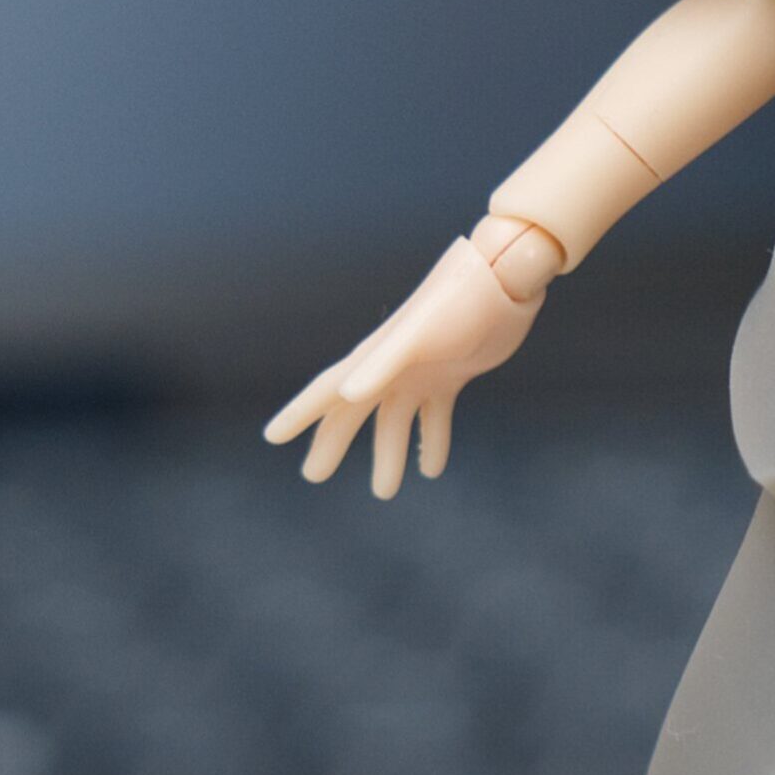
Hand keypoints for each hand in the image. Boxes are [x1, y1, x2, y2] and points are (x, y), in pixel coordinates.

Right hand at [264, 236, 542, 496]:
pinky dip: (432, 440)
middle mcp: (391, 369)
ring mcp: (420, 372)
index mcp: (374, 359)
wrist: (502, 281)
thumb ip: (383, 364)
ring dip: (389, 454)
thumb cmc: (457, 302)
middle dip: (333, 443)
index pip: (327, 391)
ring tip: (384, 492)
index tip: (273, 437)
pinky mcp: (451, 376)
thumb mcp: (419, 336)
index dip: (300, 415)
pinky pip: (435, 416)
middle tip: (313, 476)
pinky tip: (431, 470)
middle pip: (353, 412)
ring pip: (395, 421)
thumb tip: (348, 395)